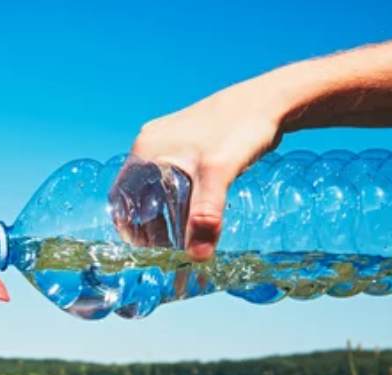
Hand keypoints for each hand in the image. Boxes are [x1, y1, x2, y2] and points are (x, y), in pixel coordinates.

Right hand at [127, 80, 287, 260]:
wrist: (270, 101)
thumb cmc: (240, 129)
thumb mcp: (219, 174)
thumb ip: (206, 215)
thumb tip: (197, 258)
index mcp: (146, 150)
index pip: (121, 197)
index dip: (128, 226)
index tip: (145, 250)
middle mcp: (151, 144)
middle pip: (138, 195)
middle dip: (149, 224)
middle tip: (168, 249)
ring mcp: (168, 141)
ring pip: (156, 187)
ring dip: (165, 212)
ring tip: (184, 236)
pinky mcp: (187, 142)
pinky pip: (172, 177)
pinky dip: (179, 199)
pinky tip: (197, 211)